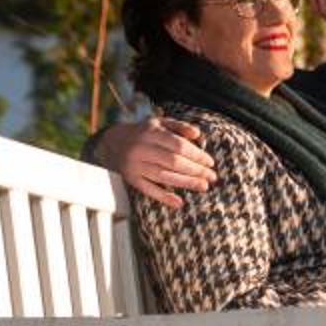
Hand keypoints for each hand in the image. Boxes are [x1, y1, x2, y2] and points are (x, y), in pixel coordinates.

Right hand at [99, 115, 216, 208]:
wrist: (113, 142)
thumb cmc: (145, 133)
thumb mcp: (160, 123)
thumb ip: (180, 126)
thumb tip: (198, 135)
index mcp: (150, 132)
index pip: (178, 146)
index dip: (196, 155)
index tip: (210, 162)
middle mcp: (141, 148)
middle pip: (173, 162)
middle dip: (195, 170)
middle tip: (212, 177)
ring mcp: (134, 165)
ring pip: (163, 176)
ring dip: (186, 183)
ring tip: (203, 186)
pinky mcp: (130, 179)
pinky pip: (148, 190)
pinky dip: (163, 197)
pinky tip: (179, 203)